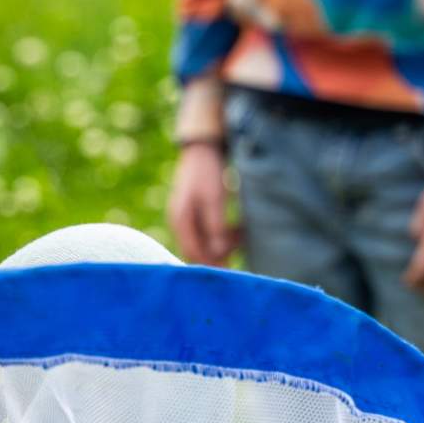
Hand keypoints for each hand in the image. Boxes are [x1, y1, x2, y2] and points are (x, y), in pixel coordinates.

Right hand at [167, 142, 236, 265]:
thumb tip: (219, 253)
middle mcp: (180, 222)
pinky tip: (237, 232)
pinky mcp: (195, 213)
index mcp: (180, 220)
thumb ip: (215, 226)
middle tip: (240, 258)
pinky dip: (222, 236)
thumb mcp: (214, 198)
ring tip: (243, 239)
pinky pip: (207, 232)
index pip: (193, 252)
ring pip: (204, 242)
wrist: (202, 149)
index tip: (230, 273)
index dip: (211, 264)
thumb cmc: (208, 172)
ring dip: (222, 245)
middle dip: (218, 256)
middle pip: (197, 250)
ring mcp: (186, 218)